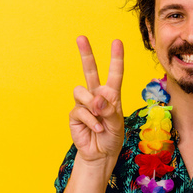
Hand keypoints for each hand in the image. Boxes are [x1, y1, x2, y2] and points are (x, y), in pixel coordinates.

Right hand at [69, 36, 124, 163]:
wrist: (100, 154)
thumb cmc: (112, 138)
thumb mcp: (117, 124)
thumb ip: (109, 110)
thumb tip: (96, 99)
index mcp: (111, 95)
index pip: (114, 74)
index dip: (116, 58)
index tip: (116, 42)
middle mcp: (97, 95)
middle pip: (90, 71)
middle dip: (86, 54)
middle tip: (81, 38)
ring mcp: (84, 104)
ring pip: (82, 91)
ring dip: (92, 105)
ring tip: (100, 119)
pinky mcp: (75, 114)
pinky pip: (80, 110)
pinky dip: (90, 120)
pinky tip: (96, 128)